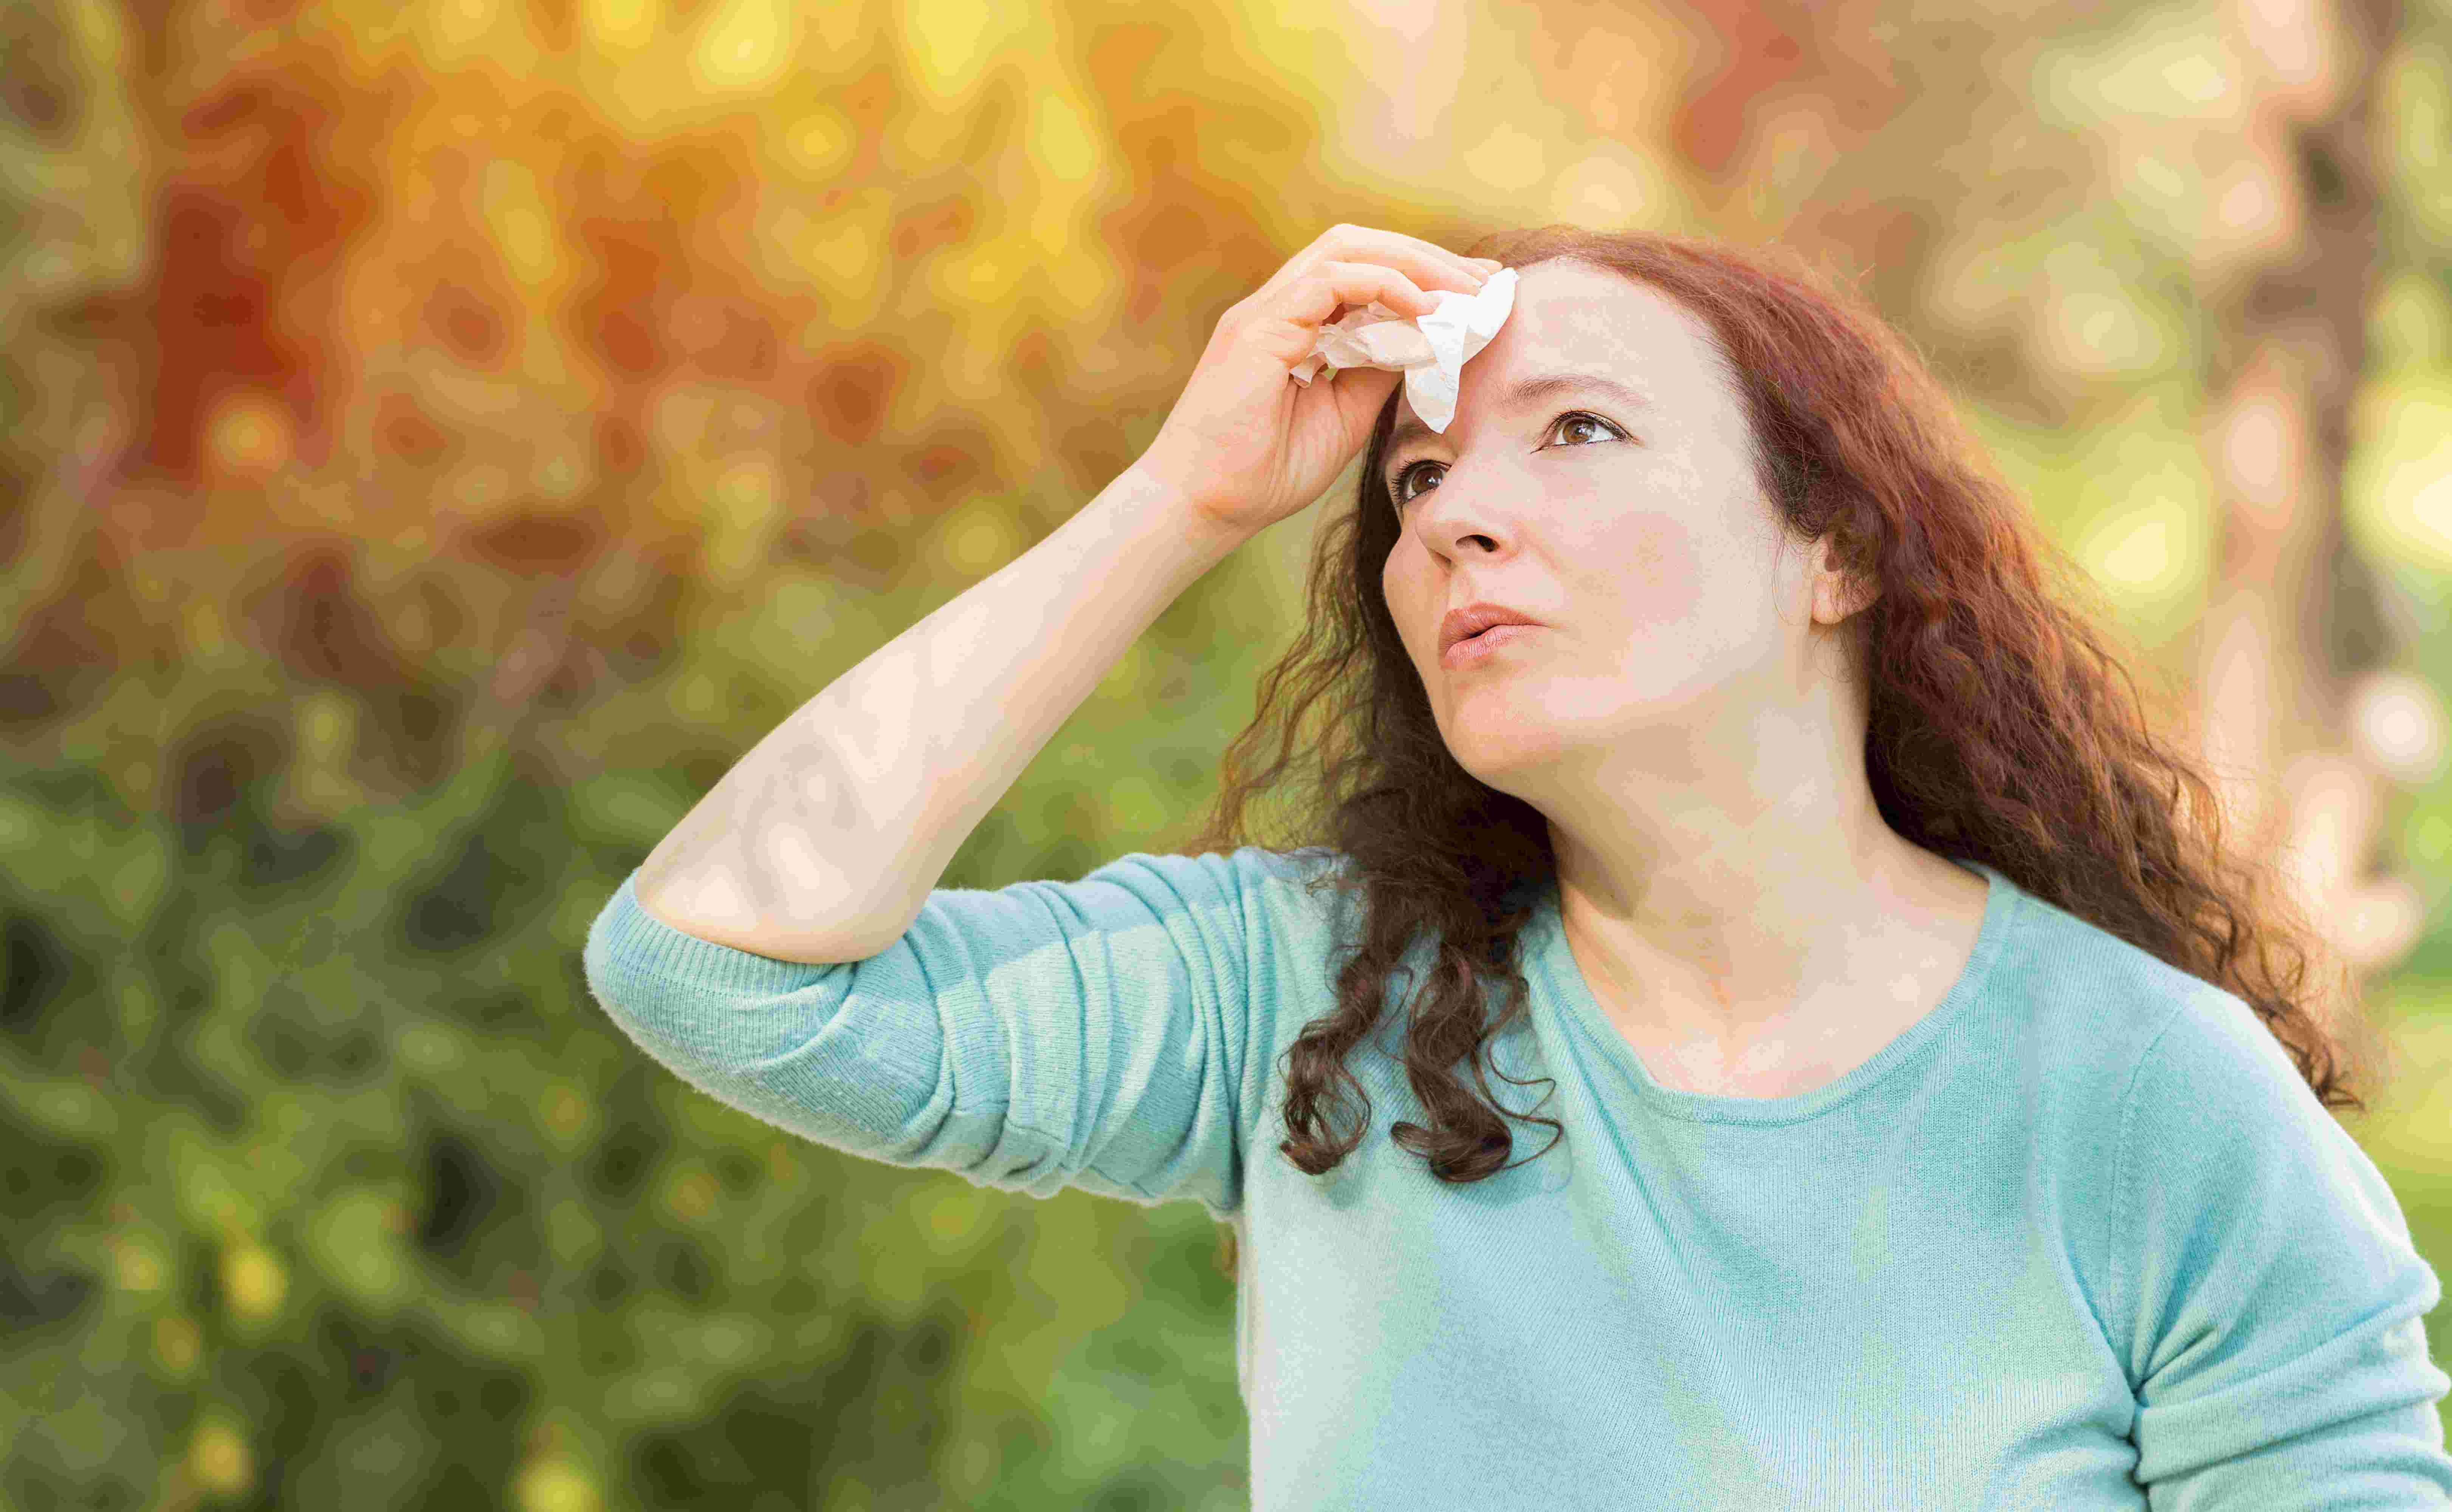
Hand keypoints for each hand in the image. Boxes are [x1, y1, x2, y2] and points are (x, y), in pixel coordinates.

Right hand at [1132, 224, 1500, 539]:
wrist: (1203, 507)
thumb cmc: (1263, 472)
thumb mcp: (1345, 416)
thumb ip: (1378, 372)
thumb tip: (1428, 340)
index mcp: (1294, 324)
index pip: (1363, 271)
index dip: (1423, 272)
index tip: (1477, 292)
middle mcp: (1277, 307)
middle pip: (1359, 246)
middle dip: (1428, 257)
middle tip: (1485, 280)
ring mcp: (1264, 313)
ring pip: (1345, 251)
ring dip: (1414, 264)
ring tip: (1462, 291)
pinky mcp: (1257, 330)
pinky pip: (1329, 283)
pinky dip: (1382, 286)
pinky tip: (1422, 308)